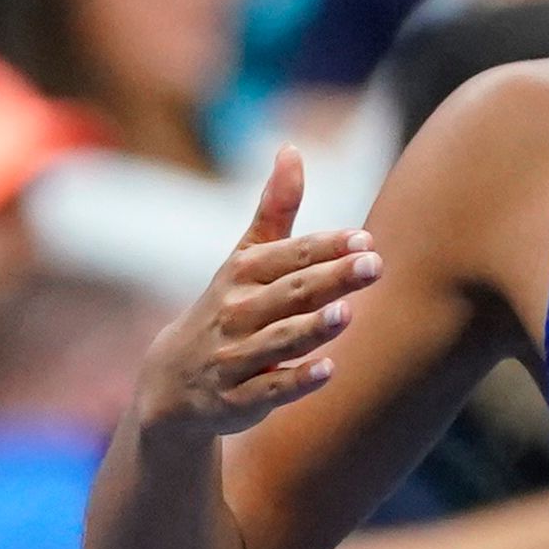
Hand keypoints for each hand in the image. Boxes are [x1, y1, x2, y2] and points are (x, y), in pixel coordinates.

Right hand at [135, 150, 379, 440]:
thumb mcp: (244, 258)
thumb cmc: (226, 308)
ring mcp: (235, 357)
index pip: (288, 255)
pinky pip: (269, 389)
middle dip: (331, 278)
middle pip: (290, 293)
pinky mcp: (237, 399)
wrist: (174, 382)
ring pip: (278, 340)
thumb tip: (292, 149)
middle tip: (374, 265)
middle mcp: (236, 311)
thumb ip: (274, 209)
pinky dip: (296, 380)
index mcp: (241, 272)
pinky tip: (328, 370)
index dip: (325, 247)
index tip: (363, 239)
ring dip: (312, 327)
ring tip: (347, 313)